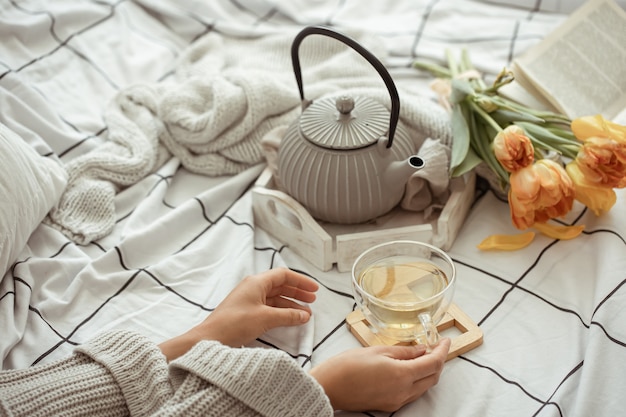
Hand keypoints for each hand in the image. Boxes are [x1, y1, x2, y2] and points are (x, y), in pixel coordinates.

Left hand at [159, 268, 317, 360]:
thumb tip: (305, 314)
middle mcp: (253, 288)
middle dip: (297, 292)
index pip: (283, 275)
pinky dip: (281, 311)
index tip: (314, 289)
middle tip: (313, 300)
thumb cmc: (235, 323)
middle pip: (280, 285)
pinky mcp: (247, 311)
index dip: (300, 281)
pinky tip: (291, 318)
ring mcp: (249, 299)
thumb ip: (288, 315)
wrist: (211, 338)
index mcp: (257, 282)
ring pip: (276, 297)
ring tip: (305, 313)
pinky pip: (269, 307)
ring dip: (291, 304)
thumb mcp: (266, 318)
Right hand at [310, 338, 450, 411]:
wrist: (328, 387)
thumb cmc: (346, 366)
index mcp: (401, 375)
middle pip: (432, 378)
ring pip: (423, 387)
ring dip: (428, 372)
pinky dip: (416, 380)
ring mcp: (397, 401)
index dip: (442, 351)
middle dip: (438, 362)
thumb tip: (421, 350)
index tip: (445, 341)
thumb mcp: (377, 351)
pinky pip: (411, 393)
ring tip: (423, 355)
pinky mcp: (389, 405)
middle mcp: (403, 391)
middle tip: (435, 347)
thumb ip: (403, 351)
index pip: (433, 363)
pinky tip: (410, 368)